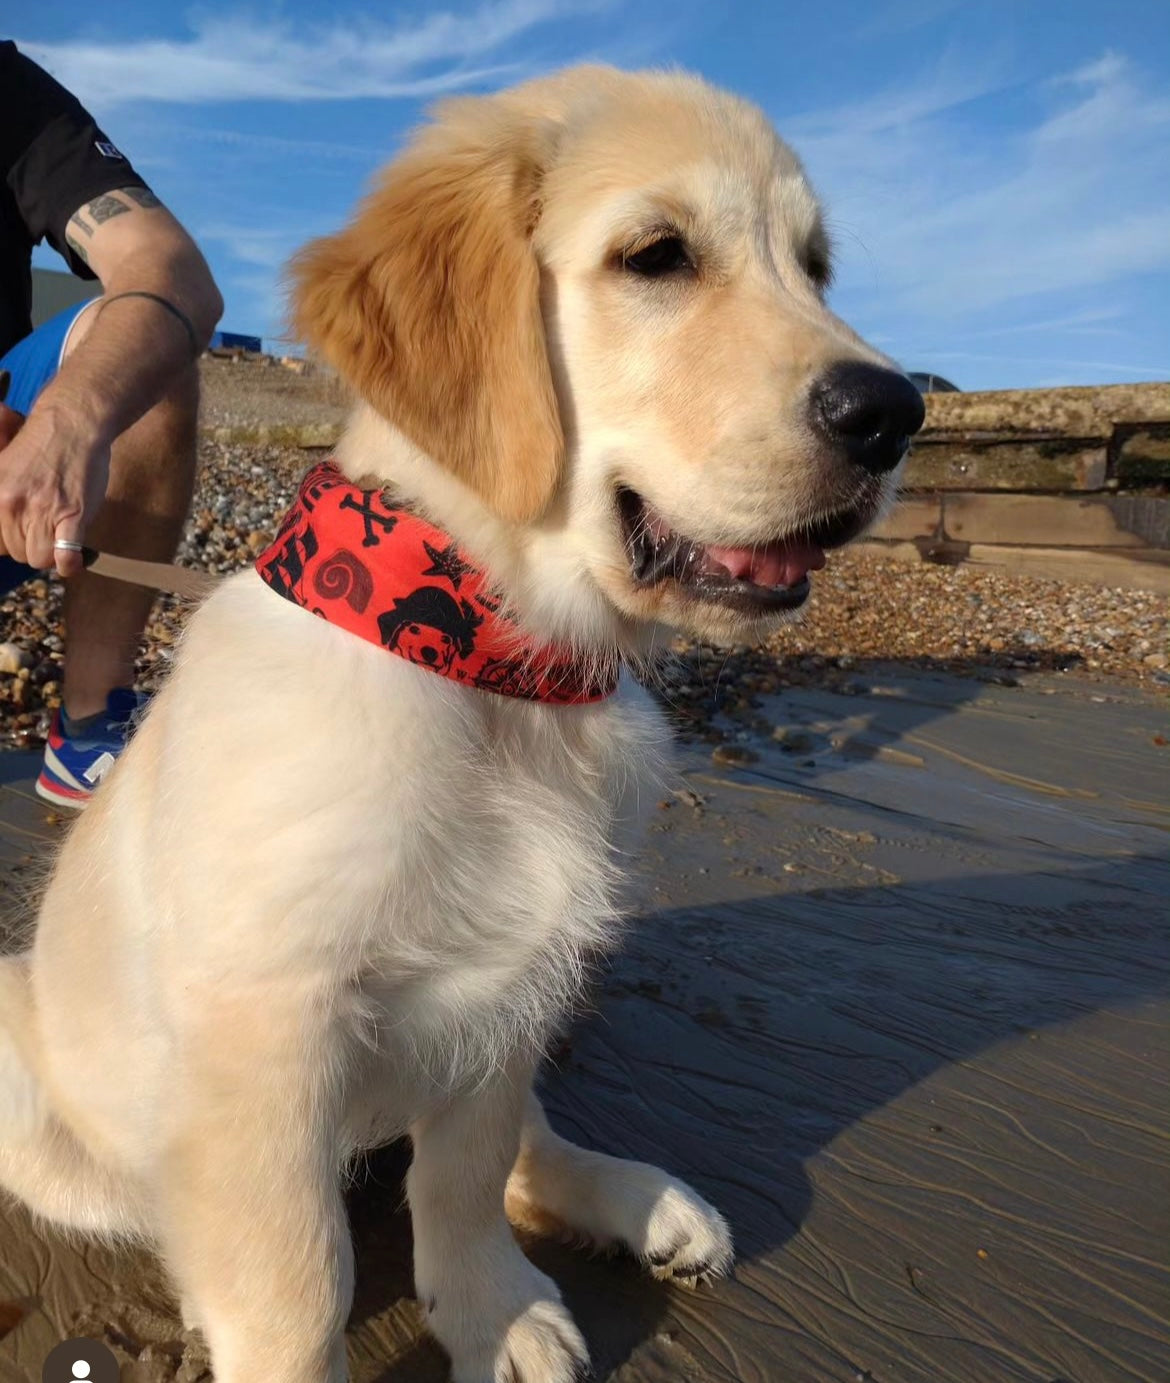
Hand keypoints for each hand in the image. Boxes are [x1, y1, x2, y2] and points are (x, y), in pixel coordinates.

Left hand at [0, 401, 109, 576]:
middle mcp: (9, 504)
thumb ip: (3, 502)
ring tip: (60, 534)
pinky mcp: (72, 514)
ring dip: (51, 552)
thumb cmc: (41, 446)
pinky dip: (68, 564)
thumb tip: (7, 531)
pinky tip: (72, 561)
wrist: (71, 424)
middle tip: (45, 526)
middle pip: (16, 553)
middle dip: (31, 545)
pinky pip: (64, 555)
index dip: (10, 541)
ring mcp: (41, 510)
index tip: (23, 532)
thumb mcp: (3, 470)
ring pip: (38, 559)